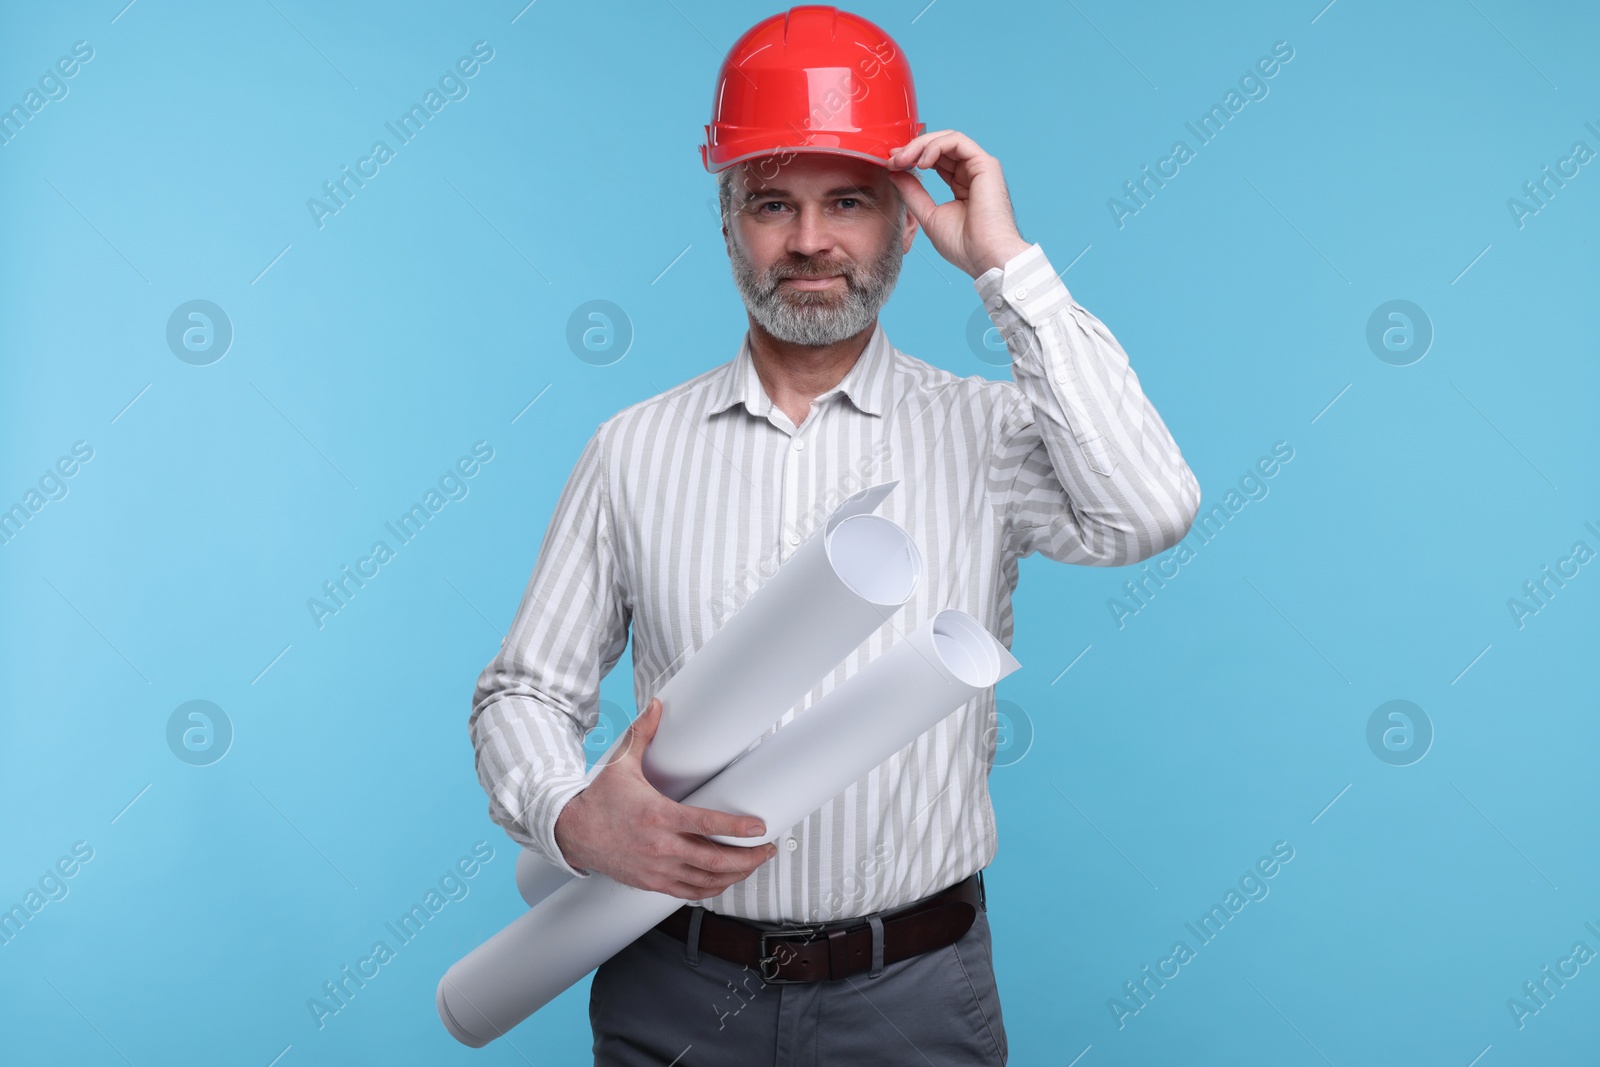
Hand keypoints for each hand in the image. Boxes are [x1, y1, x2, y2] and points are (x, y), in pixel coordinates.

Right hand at [553, 697, 777, 898]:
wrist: (572, 832)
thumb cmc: (599, 800)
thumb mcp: (621, 764)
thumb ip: (643, 734)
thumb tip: (656, 705)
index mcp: (658, 816)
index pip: (707, 825)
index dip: (738, 828)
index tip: (760, 827)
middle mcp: (660, 846)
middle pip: (714, 860)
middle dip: (748, 858)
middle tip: (766, 850)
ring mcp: (656, 868)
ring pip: (706, 881)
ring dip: (735, 875)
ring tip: (752, 865)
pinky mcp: (651, 882)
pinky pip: (688, 893)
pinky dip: (710, 889)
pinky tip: (723, 881)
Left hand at [886, 129, 1031, 278]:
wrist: (985, 257)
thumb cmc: (963, 245)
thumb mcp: (928, 215)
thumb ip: (913, 193)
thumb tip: (895, 172)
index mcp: (961, 185)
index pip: (935, 160)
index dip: (911, 157)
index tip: (890, 164)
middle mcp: (971, 173)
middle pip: (939, 146)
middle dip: (912, 149)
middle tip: (892, 159)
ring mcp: (979, 167)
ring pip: (947, 139)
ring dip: (920, 145)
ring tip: (903, 160)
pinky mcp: (985, 164)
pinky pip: (957, 141)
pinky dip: (935, 146)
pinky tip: (922, 161)